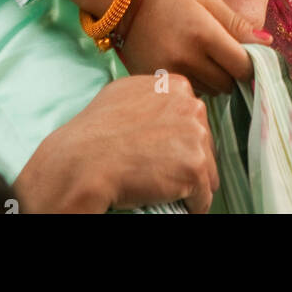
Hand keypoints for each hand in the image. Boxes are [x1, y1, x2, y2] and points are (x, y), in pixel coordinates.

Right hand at [14, 75, 218, 213]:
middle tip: (162, 174)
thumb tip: (164, 105)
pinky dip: (190, 207)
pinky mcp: (196, 167)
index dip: (179, 140)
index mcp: (176, 85)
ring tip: (164, 189)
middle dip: (187, 161)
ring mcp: (196, 135)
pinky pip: (203, 198)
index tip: (164, 153)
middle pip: (205, 143)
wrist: (84, 160)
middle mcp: (191, 105)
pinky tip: (170, 203)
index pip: (193, 119)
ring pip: (207, 172)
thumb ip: (152, 96)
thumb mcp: (126, 93)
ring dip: (190, 184)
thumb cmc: (96, 131)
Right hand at [119, 0, 271, 94]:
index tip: (243, 56)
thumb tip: (267, 44)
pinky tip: (181, 62)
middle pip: (226, 84)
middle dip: (229, 72)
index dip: (248, 64)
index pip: (242, 67)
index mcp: (204, 34)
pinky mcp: (152, 81)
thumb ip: (236, 24)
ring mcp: (167, 72)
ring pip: (207, 91)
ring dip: (211, 79)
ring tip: (197, 54)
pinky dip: (190, 81)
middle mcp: (186, 58)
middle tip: (217, 52)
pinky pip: (185, 91)